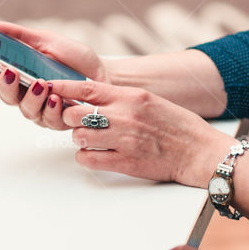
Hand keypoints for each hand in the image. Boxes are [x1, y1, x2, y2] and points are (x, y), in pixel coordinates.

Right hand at [0, 20, 108, 131]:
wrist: (103, 73)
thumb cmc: (74, 57)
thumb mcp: (46, 40)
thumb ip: (18, 35)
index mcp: (20, 75)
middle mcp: (27, 96)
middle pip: (7, 97)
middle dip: (6, 86)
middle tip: (10, 72)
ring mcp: (42, 110)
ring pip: (27, 111)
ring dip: (32, 97)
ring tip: (40, 83)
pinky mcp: (60, 121)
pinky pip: (51, 120)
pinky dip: (52, 109)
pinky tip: (57, 98)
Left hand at [51, 77, 232, 185]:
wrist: (198, 151)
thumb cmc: (176, 125)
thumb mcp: (149, 100)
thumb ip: (122, 98)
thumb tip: (94, 96)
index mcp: (131, 96)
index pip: (87, 88)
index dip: (64, 88)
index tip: (49, 87)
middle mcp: (125, 116)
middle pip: (76, 113)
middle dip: (71, 118)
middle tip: (78, 121)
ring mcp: (124, 140)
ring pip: (79, 137)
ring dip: (80, 138)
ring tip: (92, 139)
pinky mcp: (125, 163)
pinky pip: (89, 159)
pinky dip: (87, 157)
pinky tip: (97, 154)